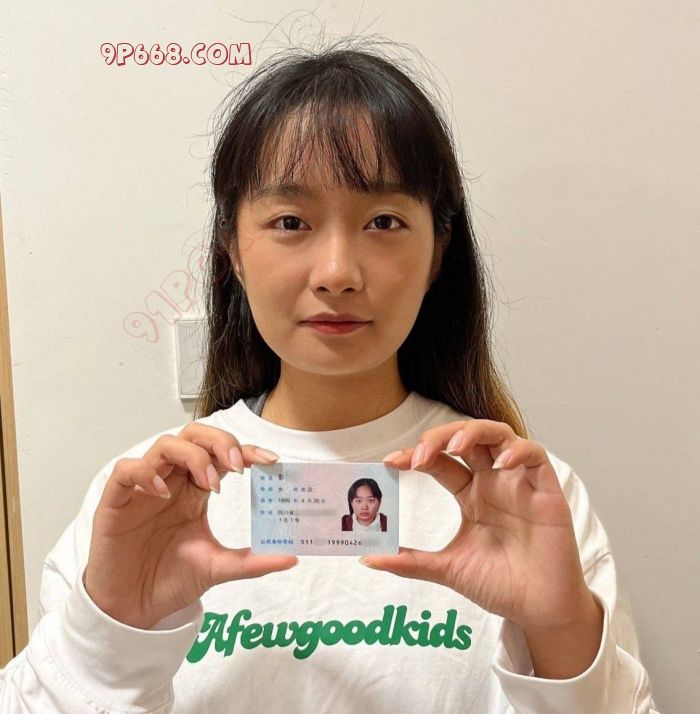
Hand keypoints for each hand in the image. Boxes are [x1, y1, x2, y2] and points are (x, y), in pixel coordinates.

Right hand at [84, 423, 297, 628]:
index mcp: (195, 491)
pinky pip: (125, 470)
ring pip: (165, 445)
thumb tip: (292, 558)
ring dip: (191, 456)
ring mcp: (144, 489)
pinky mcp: (116, 501)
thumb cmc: (170, 580)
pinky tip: (161, 492)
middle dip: (220, 443)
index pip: (221, 456)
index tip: (270, 460)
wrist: (133, 610)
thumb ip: (252, 561)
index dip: (245, 450)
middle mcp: (172, 482)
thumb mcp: (218, 568)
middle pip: (194, 437)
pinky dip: (144, 472)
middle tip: (239, 466)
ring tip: (208, 483)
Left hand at [362, 419, 594, 632]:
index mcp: (470, 495)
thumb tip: (367, 559)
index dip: (416, 454)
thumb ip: (411, 562)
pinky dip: (518, 450)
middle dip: (439, 438)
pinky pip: (535, 456)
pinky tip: (500, 463)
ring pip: (498, 435)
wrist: (539, 612)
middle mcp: (492, 482)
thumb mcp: (448, 569)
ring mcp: (519, 483)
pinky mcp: (547, 491)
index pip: (440, 461)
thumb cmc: (500, 585)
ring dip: (474, 432)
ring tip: (454, 445)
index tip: (390, 462)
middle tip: (418, 456)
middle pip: (465, 439)